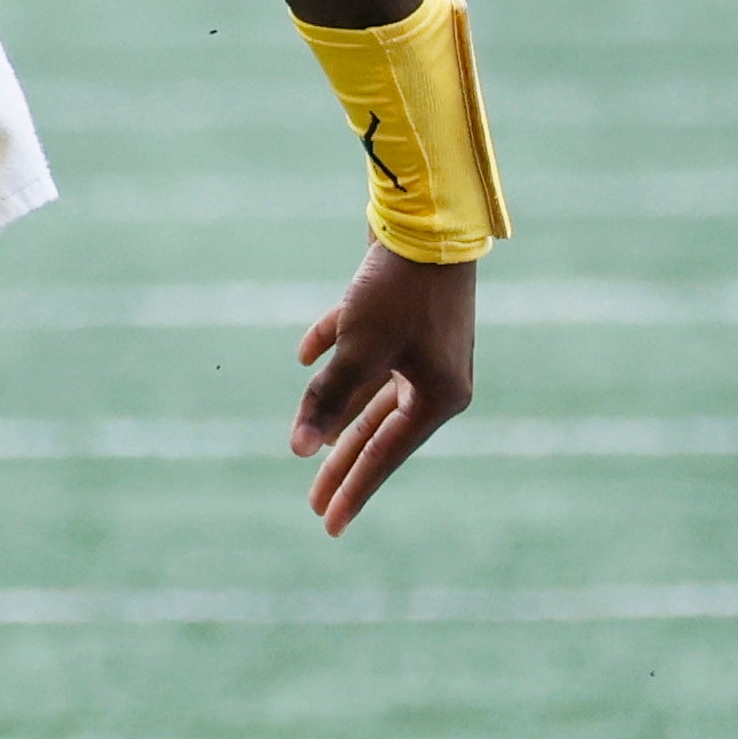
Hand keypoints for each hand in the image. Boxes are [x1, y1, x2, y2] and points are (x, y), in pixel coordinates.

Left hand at [291, 246, 473, 535]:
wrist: (427, 214)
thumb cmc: (398, 288)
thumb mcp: (360, 349)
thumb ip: (328, 399)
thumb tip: (299, 451)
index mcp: (438, 396)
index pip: (385, 455)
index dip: (353, 489)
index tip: (328, 524)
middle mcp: (436, 376)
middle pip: (377, 430)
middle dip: (341, 463)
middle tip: (315, 503)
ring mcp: (423, 345)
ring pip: (371, 391)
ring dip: (337, 412)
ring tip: (310, 446)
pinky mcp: (405, 315)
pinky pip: (365, 343)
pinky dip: (335, 349)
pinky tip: (305, 354)